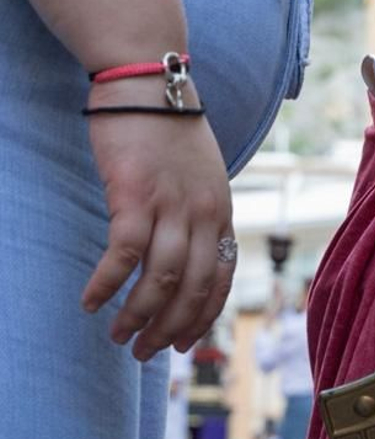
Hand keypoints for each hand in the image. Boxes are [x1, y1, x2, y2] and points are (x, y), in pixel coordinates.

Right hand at [81, 78, 233, 361]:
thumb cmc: (169, 132)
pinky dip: (107, 284)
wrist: (149, 86)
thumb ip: (198, 214)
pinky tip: (89, 301)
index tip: (186, 343)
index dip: (204, 316)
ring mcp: (171, 206)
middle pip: (194, 289)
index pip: (221, 278)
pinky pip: (124, 253)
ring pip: (162, 279)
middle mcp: (203, 214)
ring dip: (139, 315)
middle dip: (171, 328)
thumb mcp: (201, 177)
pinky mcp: (135, 195)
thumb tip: (186, 251)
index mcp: (221, 212)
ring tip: (118, 336)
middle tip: (145, 352)